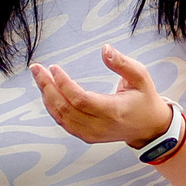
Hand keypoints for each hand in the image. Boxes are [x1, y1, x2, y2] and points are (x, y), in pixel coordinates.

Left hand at [30, 47, 171, 147]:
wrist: (149, 128)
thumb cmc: (144, 99)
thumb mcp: (141, 77)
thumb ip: (123, 63)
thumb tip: (105, 48)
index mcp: (114, 111)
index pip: (80, 100)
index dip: (64, 84)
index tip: (54, 68)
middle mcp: (100, 126)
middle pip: (65, 109)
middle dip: (47, 87)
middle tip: (36, 68)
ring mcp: (92, 134)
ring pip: (61, 117)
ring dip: (47, 96)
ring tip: (39, 77)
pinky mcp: (87, 136)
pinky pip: (64, 123)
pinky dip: (52, 107)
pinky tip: (47, 91)